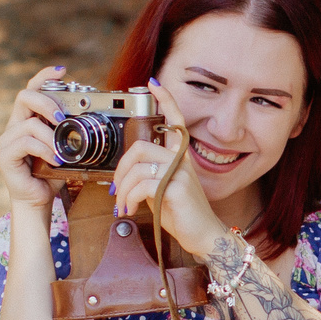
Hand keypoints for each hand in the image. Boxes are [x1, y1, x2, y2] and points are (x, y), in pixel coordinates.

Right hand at [0, 66, 71, 212]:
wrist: (38, 199)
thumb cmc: (52, 173)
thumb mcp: (66, 149)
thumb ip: (72, 133)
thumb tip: (93, 118)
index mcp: (29, 119)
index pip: (33, 89)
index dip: (44, 76)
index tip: (61, 71)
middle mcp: (16, 125)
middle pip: (24, 96)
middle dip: (46, 102)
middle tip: (61, 117)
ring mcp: (8, 140)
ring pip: (28, 124)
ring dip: (50, 136)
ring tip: (62, 152)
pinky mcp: (6, 156)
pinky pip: (24, 143)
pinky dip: (43, 149)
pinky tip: (54, 160)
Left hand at [108, 83, 227, 256]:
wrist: (203, 235)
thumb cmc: (182, 214)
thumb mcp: (161, 191)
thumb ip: (148, 177)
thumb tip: (124, 177)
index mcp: (179, 157)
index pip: (175, 121)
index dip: (165, 100)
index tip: (153, 84)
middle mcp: (181, 160)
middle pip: (140, 148)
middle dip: (121, 170)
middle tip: (117, 190)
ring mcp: (180, 172)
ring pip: (138, 169)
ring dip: (123, 190)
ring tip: (124, 206)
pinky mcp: (176, 187)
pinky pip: (142, 185)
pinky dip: (130, 199)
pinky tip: (131, 209)